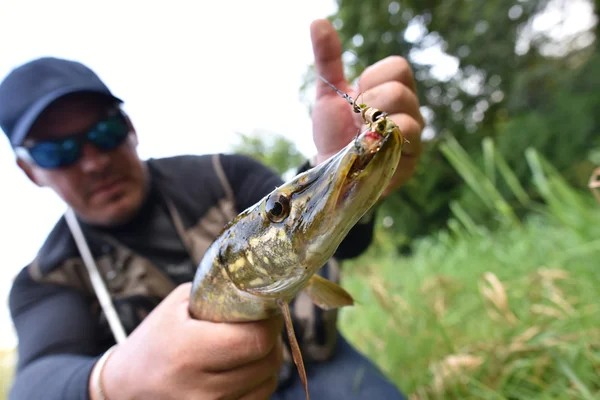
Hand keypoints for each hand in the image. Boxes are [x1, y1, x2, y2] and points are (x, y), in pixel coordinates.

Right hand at [93, 283, 283, 399]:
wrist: (125, 388)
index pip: (256, 339)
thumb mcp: (178, 305)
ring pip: (267, 383)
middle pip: (267, 362)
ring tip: (247, 347)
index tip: (268, 309)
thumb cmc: (155, 340)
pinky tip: (241, 369)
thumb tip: (262, 287)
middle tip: (262, 324)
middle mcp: (200, 389)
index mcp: (188, 351)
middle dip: (272, 339)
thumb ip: (220, 294)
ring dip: (266, 362)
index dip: (271, 322)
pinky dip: (257, 382)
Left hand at [310, 19, 424, 196]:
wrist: (327, 172)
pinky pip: (403, 146)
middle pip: (400, 91)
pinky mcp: (408, 164)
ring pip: (407, 120)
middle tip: (355, 122)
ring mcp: (412, 139)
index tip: (355, 96)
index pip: (398, 67)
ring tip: (360, 140)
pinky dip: (378, 146)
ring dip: (373, 128)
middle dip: (368, 105)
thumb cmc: (333, 134)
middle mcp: (410, 112)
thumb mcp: (328, 94)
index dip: (371, 79)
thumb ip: (328, 59)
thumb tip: (318, 21)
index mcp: (394, 91)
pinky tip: (365, 153)